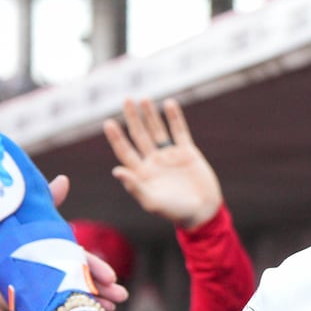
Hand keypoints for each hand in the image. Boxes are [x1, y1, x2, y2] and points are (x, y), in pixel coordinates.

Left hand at [0, 175, 127, 309]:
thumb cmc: (3, 236)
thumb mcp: (28, 218)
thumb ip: (47, 202)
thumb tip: (64, 180)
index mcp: (57, 254)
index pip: (82, 262)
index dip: (97, 270)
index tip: (112, 277)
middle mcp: (54, 273)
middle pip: (83, 283)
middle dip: (104, 291)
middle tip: (121, 297)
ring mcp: (43, 289)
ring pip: (71, 298)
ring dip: (91, 305)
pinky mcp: (27, 303)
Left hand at [103, 98, 221, 230]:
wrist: (203, 212)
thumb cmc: (175, 212)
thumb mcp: (152, 202)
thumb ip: (134, 186)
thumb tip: (116, 170)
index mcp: (142, 172)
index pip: (125, 151)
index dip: (117, 137)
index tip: (108, 122)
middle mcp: (153, 161)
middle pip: (139, 135)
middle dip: (132, 118)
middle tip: (126, 100)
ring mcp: (170, 155)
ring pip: (157, 130)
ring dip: (151, 115)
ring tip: (144, 99)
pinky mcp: (187, 152)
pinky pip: (180, 132)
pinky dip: (175, 118)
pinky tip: (169, 104)